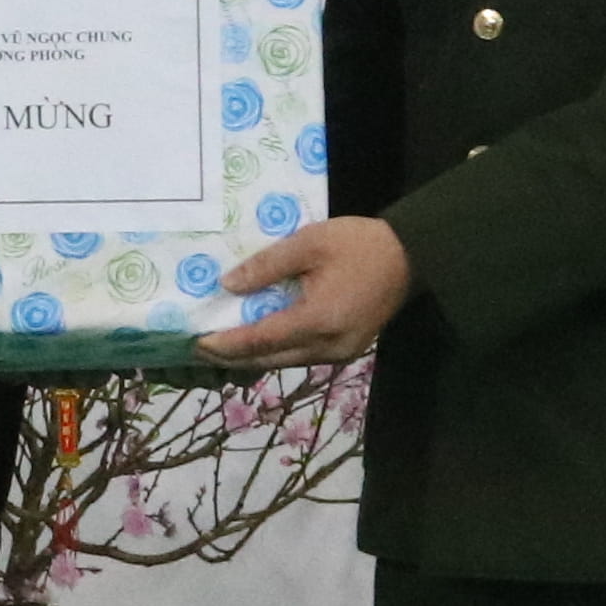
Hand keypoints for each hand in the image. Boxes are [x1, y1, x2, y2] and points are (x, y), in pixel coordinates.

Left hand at [200, 214, 408, 368]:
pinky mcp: (346, 349)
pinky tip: (256, 343)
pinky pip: (301, 356)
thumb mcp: (308, 243)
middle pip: (270, 359)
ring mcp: (340, 352)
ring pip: (285, 362)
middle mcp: (329, 345)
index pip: (261, 339)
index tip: (195, 342)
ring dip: (253, 358)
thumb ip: (266, 266)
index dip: (226, 344)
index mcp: (319, 319)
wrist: (410, 255)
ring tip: (221, 349)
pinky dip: (275, 352)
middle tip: (198, 350)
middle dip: (232, 357)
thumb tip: (228, 286)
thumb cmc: (359, 244)